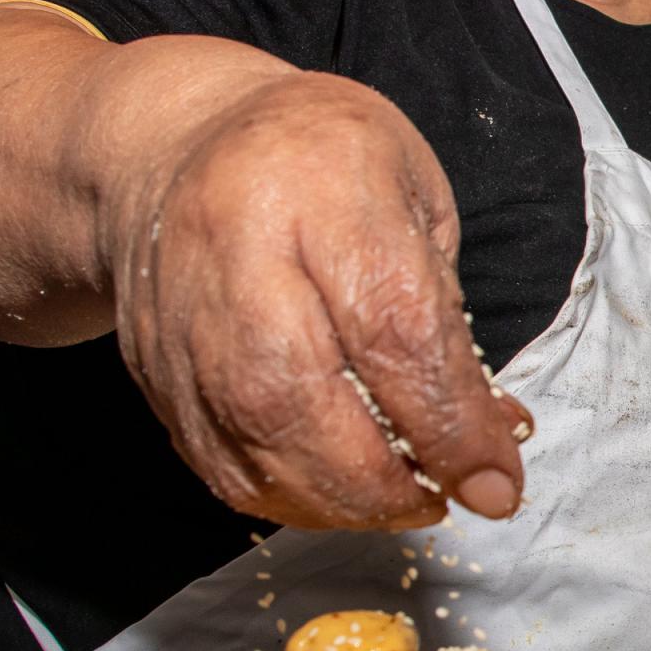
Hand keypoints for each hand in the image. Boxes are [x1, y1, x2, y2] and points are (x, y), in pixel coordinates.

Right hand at [102, 71, 530, 529]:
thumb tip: (488, 432)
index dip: (450, 425)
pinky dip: (291, 501)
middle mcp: (237, 258)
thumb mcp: (413, 192)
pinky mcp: (154, 375)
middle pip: (310, 407)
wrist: (176, 146)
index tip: (496, 482)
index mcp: (322, 190)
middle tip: (447, 495)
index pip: (394, 333)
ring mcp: (181, 324)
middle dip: (393, 482)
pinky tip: (338, 492)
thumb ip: (446, 311)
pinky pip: (221, 468)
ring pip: (258, 454)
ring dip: (346, 504)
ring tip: (402, 499)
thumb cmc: (319, 161)